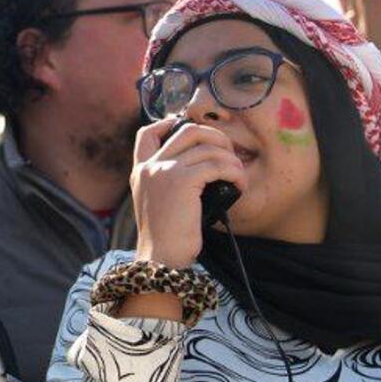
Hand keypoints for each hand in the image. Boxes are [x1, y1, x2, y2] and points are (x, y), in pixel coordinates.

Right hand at [129, 119, 245, 267]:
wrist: (161, 258)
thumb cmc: (166, 239)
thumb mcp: (158, 204)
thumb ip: (168, 183)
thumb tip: (205, 168)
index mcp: (140, 172)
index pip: (147, 134)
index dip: (168, 123)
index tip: (188, 128)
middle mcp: (150, 167)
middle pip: (187, 131)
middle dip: (215, 137)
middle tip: (229, 154)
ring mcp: (164, 171)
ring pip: (209, 147)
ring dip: (232, 159)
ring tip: (239, 177)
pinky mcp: (182, 181)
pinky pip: (218, 165)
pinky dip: (235, 173)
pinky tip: (240, 186)